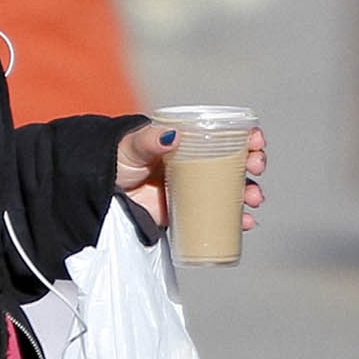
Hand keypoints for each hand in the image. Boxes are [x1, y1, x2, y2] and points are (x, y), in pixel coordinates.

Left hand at [115, 122, 266, 231]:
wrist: (102, 191)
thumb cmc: (118, 159)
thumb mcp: (133, 145)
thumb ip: (149, 139)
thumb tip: (172, 136)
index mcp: (190, 141)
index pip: (227, 134)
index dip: (247, 136)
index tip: (256, 142)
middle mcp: (198, 163)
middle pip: (237, 161)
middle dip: (254, 164)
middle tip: (256, 168)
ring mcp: (195, 189)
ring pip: (233, 190)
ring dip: (250, 193)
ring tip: (253, 200)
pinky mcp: (188, 213)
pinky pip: (218, 216)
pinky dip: (236, 221)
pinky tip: (245, 224)